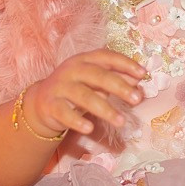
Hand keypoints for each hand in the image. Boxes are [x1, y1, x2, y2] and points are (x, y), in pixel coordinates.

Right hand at [26, 50, 145, 151]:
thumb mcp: (95, 82)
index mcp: (84, 60)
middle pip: (97, 75)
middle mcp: (71, 70)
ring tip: (121, 122)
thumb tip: (139, 80)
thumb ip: (116, 79)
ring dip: (104, 109)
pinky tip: (90, 128)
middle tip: (137, 99)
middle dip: (119, 87)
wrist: (41, 102)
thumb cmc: (75, 89)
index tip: (143, 74)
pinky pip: (64, 113)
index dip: (125, 64)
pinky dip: (77, 121)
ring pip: (84, 96)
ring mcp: (60, 87)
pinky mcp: (50, 104)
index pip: (106, 57)